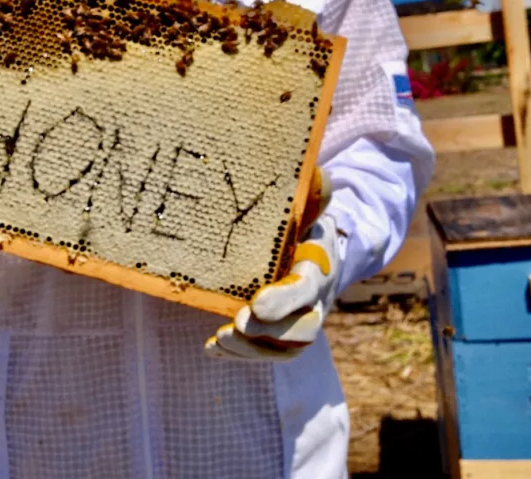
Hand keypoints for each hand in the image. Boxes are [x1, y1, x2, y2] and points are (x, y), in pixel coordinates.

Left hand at [204, 167, 338, 360]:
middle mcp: (316, 302)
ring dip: (252, 349)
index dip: (285, 300)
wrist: (318, 254)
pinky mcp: (282, 337)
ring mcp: (301, 323)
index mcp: (319, 268)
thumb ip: (312, 197)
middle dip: (270, 331)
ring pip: (286, 349)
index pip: (307, 288)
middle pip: (305, 330)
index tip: (255, 304)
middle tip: (238, 322)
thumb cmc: (304, 227)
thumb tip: (318, 174)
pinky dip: (240, 355)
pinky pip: (268, 354)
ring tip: (221, 338)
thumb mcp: (309, 209)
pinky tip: (212, 347)